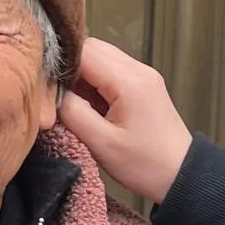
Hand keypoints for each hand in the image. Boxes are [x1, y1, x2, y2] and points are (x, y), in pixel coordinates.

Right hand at [61, 39, 193, 202]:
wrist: (182, 176)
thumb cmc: (144, 165)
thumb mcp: (101, 143)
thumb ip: (72, 112)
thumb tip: (50, 91)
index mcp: (129, 81)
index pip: (84, 51)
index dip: (59, 63)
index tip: (42, 82)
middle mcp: (138, 69)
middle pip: (92, 48)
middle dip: (69, 67)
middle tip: (54, 93)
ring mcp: (143, 75)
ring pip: (101, 58)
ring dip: (81, 75)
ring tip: (70, 102)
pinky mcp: (143, 84)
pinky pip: (111, 71)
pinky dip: (94, 83)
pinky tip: (87, 105)